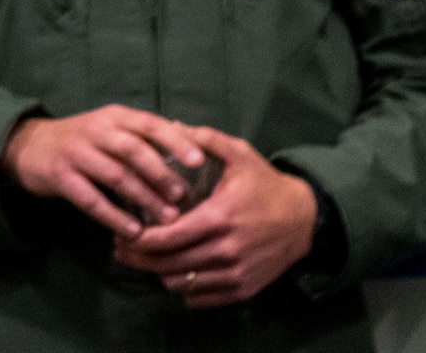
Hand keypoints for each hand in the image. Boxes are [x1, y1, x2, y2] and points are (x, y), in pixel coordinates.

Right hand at [0, 104, 207, 238]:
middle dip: (161, 173)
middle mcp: (96, 130)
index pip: (149, 124)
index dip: (175, 140)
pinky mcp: (60, 177)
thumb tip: (189, 144)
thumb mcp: (109, 127)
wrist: (29, 146)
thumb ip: (141, 135)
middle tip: (183, 196)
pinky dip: (114, 217)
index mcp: (114, 116)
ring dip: (143, 198)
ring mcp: (76, 153)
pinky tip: (133, 232)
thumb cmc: (82, 140)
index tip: (199, 160)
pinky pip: (91, 200)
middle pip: (133, 150)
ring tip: (166, 219)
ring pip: (116, 176)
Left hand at [112, 128, 314, 309]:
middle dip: (139, 260)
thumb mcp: (240, 154)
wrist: (304, 220)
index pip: (168, 239)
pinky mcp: (242, 289)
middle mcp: (226, 250)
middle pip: (168, 265)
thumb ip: (206, 139)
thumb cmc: (266, 185)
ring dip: (158, 274)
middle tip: (121, 250)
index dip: (139, 241)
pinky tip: (174, 273)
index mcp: (220, 217)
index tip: (122, 235)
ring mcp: (234, 273)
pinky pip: (200, 298)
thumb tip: (172, 126)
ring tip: (145, 260)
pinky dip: (183, 289)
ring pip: (181, 285)